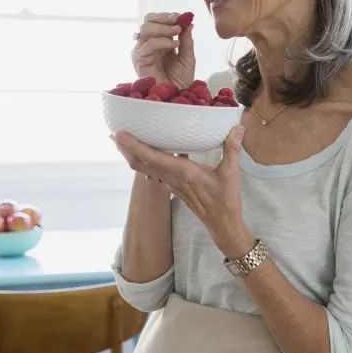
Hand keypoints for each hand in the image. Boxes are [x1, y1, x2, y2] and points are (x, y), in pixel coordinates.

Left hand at [111, 125, 252, 255]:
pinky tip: (153, 151)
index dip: (134, 146)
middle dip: (126, 149)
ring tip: (125, 140)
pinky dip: (147, 159)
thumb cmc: (225, 201)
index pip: (151, 157)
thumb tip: (237, 127)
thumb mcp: (230, 173)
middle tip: (114, 133)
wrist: (222, 225)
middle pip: (140, 163)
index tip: (119, 134)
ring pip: (145, 168)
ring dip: (133, 155)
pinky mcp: (176, 186)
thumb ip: (232, 149)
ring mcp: (172, 183)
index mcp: (181, 172)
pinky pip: (155, 171)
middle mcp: (172, 178)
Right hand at [132, 12, 195, 88]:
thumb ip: (186, 40)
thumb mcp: (187, 57)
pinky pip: (148, 44)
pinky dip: (162, 41)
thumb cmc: (180, 80)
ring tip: (178, 32)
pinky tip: (174, 45)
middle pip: (148, 21)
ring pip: (145, 29)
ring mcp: (142, 51)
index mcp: (159, 42)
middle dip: (164, 18)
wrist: (177, 96)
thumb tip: (188, 22)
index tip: (182, 16)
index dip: (168, 16)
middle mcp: (148, 44)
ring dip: (164, 28)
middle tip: (178, 20)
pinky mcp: (139, 60)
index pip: (157, 21)